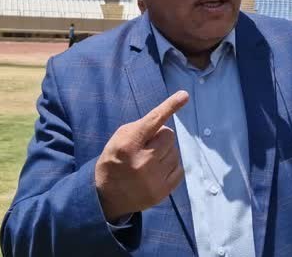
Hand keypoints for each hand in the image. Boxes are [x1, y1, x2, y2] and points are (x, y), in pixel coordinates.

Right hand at [95, 91, 188, 221]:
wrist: (107, 196)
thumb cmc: (114, 160)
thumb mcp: (118, 139)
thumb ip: (140, 128)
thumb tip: (166, 122)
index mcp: (128, 145)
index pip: (153, 120)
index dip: (170, 106)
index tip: (184, 95)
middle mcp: (142, 161)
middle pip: (169, 135)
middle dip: (161, 137)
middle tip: (148, 146)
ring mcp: (154, 178)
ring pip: (176, 151)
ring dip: (166, 152)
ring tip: (150, 160)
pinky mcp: (162, 191)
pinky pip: (180, 168)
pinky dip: (171, 166)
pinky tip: (157, 171)